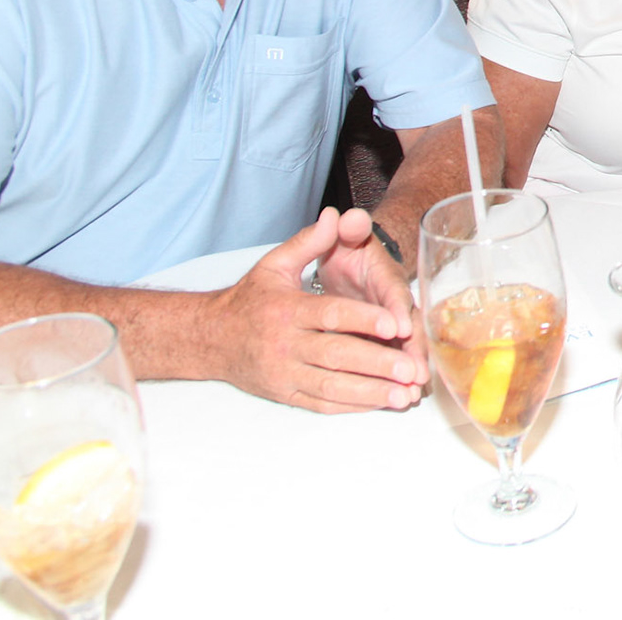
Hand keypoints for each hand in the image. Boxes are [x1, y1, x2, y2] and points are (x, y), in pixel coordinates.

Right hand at [208, 208, 428, 413]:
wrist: (210, 338)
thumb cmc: (250, 299)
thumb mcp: (274, 264)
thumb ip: (309, 242)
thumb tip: (334, 216)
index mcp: (287, 310)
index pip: (331, 315)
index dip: (364, 320)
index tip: (395, 325)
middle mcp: (285, 345)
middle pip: (336, 356)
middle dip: (376, 364)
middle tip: (411, 369)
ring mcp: (284, 373)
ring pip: (332, 387)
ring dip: (370, 393)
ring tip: (405, 395)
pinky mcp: (285, 394)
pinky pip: (322, 403)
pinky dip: (352, 405)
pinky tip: (380, 402)